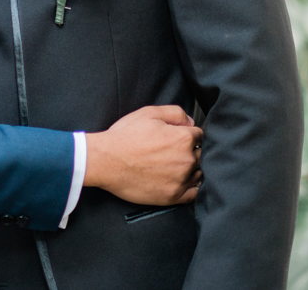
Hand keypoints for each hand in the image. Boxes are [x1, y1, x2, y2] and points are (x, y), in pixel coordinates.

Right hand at [83, 105, 201, 205]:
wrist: (106, 161)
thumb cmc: (124, 137)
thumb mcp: (148, 113)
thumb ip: (175, 113)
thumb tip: (191, 122)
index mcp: (183, 138)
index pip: (200, 135)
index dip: (189, 134)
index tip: (179, 138)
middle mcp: (186, 160)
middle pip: (201, 155)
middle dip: (191, 152)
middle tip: (174, 152)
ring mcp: (181, 180)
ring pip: (199, 174)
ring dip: (192, 169)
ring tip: (175, 166)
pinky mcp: (173, 196)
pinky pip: (194, 194)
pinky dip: (191, 188)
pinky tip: (182, 182)